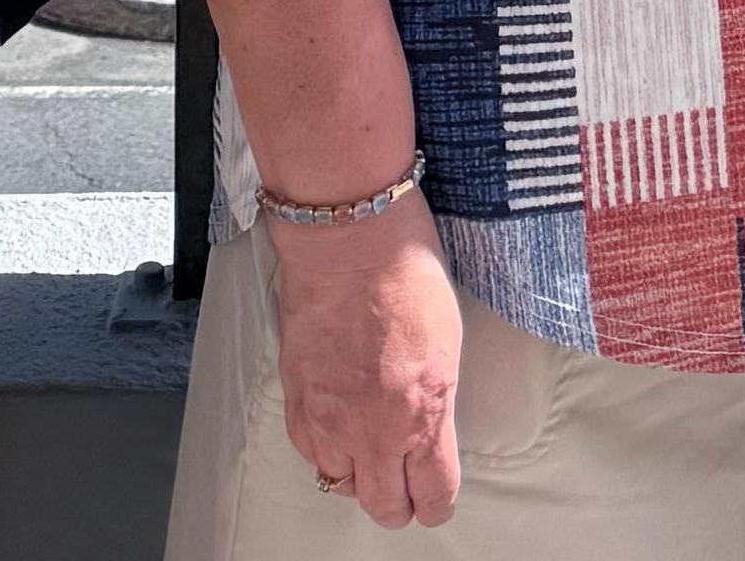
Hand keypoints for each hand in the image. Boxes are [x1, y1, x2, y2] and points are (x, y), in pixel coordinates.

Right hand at [266, 211, 464, 526]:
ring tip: (369, 447)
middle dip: (400, 503)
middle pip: (386, 507)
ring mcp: (330, 419)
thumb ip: (436, 403)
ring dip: (359, 474)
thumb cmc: (404, 272)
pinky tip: (339, 424)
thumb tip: (430, 437)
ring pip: (344, 485)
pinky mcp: (297, 403)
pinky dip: (327, 449)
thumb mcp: (447, 344)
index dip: (438, 503)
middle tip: (405, 487)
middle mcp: (374, 427)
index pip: (434, 495)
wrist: (348, 237)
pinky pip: (312, 454)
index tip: (436, 497)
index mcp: (422, 411)